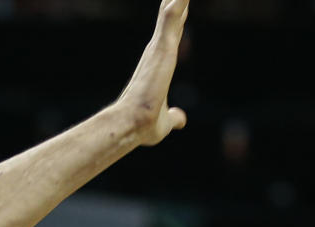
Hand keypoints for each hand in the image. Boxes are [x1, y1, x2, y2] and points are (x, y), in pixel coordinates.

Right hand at [114, 0, 188, 148]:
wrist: (130, 126)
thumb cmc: (142, 126)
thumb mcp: (165, 121)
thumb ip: (174, 117)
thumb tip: (181, 120)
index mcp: (158, 62)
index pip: (172, 33)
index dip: (179, 16)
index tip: (183, 2)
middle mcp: (156, 50)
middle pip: (172, 14)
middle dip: (178, 0)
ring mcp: (159, 47)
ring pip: (173, 9)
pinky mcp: (162, 47)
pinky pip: (173, 15)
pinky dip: (179, 2)